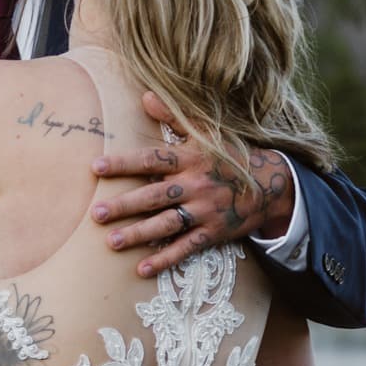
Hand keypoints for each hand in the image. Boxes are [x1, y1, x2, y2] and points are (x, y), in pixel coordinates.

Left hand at [90, 92, 294, 277]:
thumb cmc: (230, 155)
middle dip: (125, 205)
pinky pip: (186, 247)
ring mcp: (205, 211)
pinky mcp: (213, 232)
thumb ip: (174, 116)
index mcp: (190, 158)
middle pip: (154, 195)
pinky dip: (165, 259)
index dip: (124, 163)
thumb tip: (145, 96)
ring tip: (112, 242)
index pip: (152, 159)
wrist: (270, 185)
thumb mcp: (206, 131)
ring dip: (139, 234)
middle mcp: (195, 185)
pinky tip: (142, 269)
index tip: (96, 168)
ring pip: (167, 224)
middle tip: (97, 213)